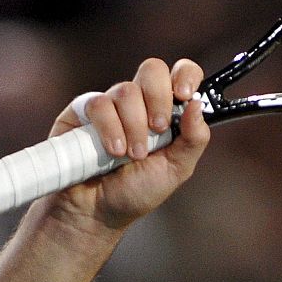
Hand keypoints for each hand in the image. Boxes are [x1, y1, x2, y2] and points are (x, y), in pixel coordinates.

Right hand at [45, 57, 210, 233]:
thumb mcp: (176, 170)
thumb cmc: (136, 192)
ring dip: (133, 126)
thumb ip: (194, 139)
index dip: (185, 75)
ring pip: (126, 91)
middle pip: (153, 69)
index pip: (181, 74)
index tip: (185, 95)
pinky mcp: (83, 112)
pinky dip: (109, 128)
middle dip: (159, 98)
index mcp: (167, 112)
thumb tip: (198, 105)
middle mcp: (140, 103)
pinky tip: (112, 151)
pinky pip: (98, 104)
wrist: (97, 212)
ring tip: (132, 155)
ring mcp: (111, 105)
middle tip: (158, 128)